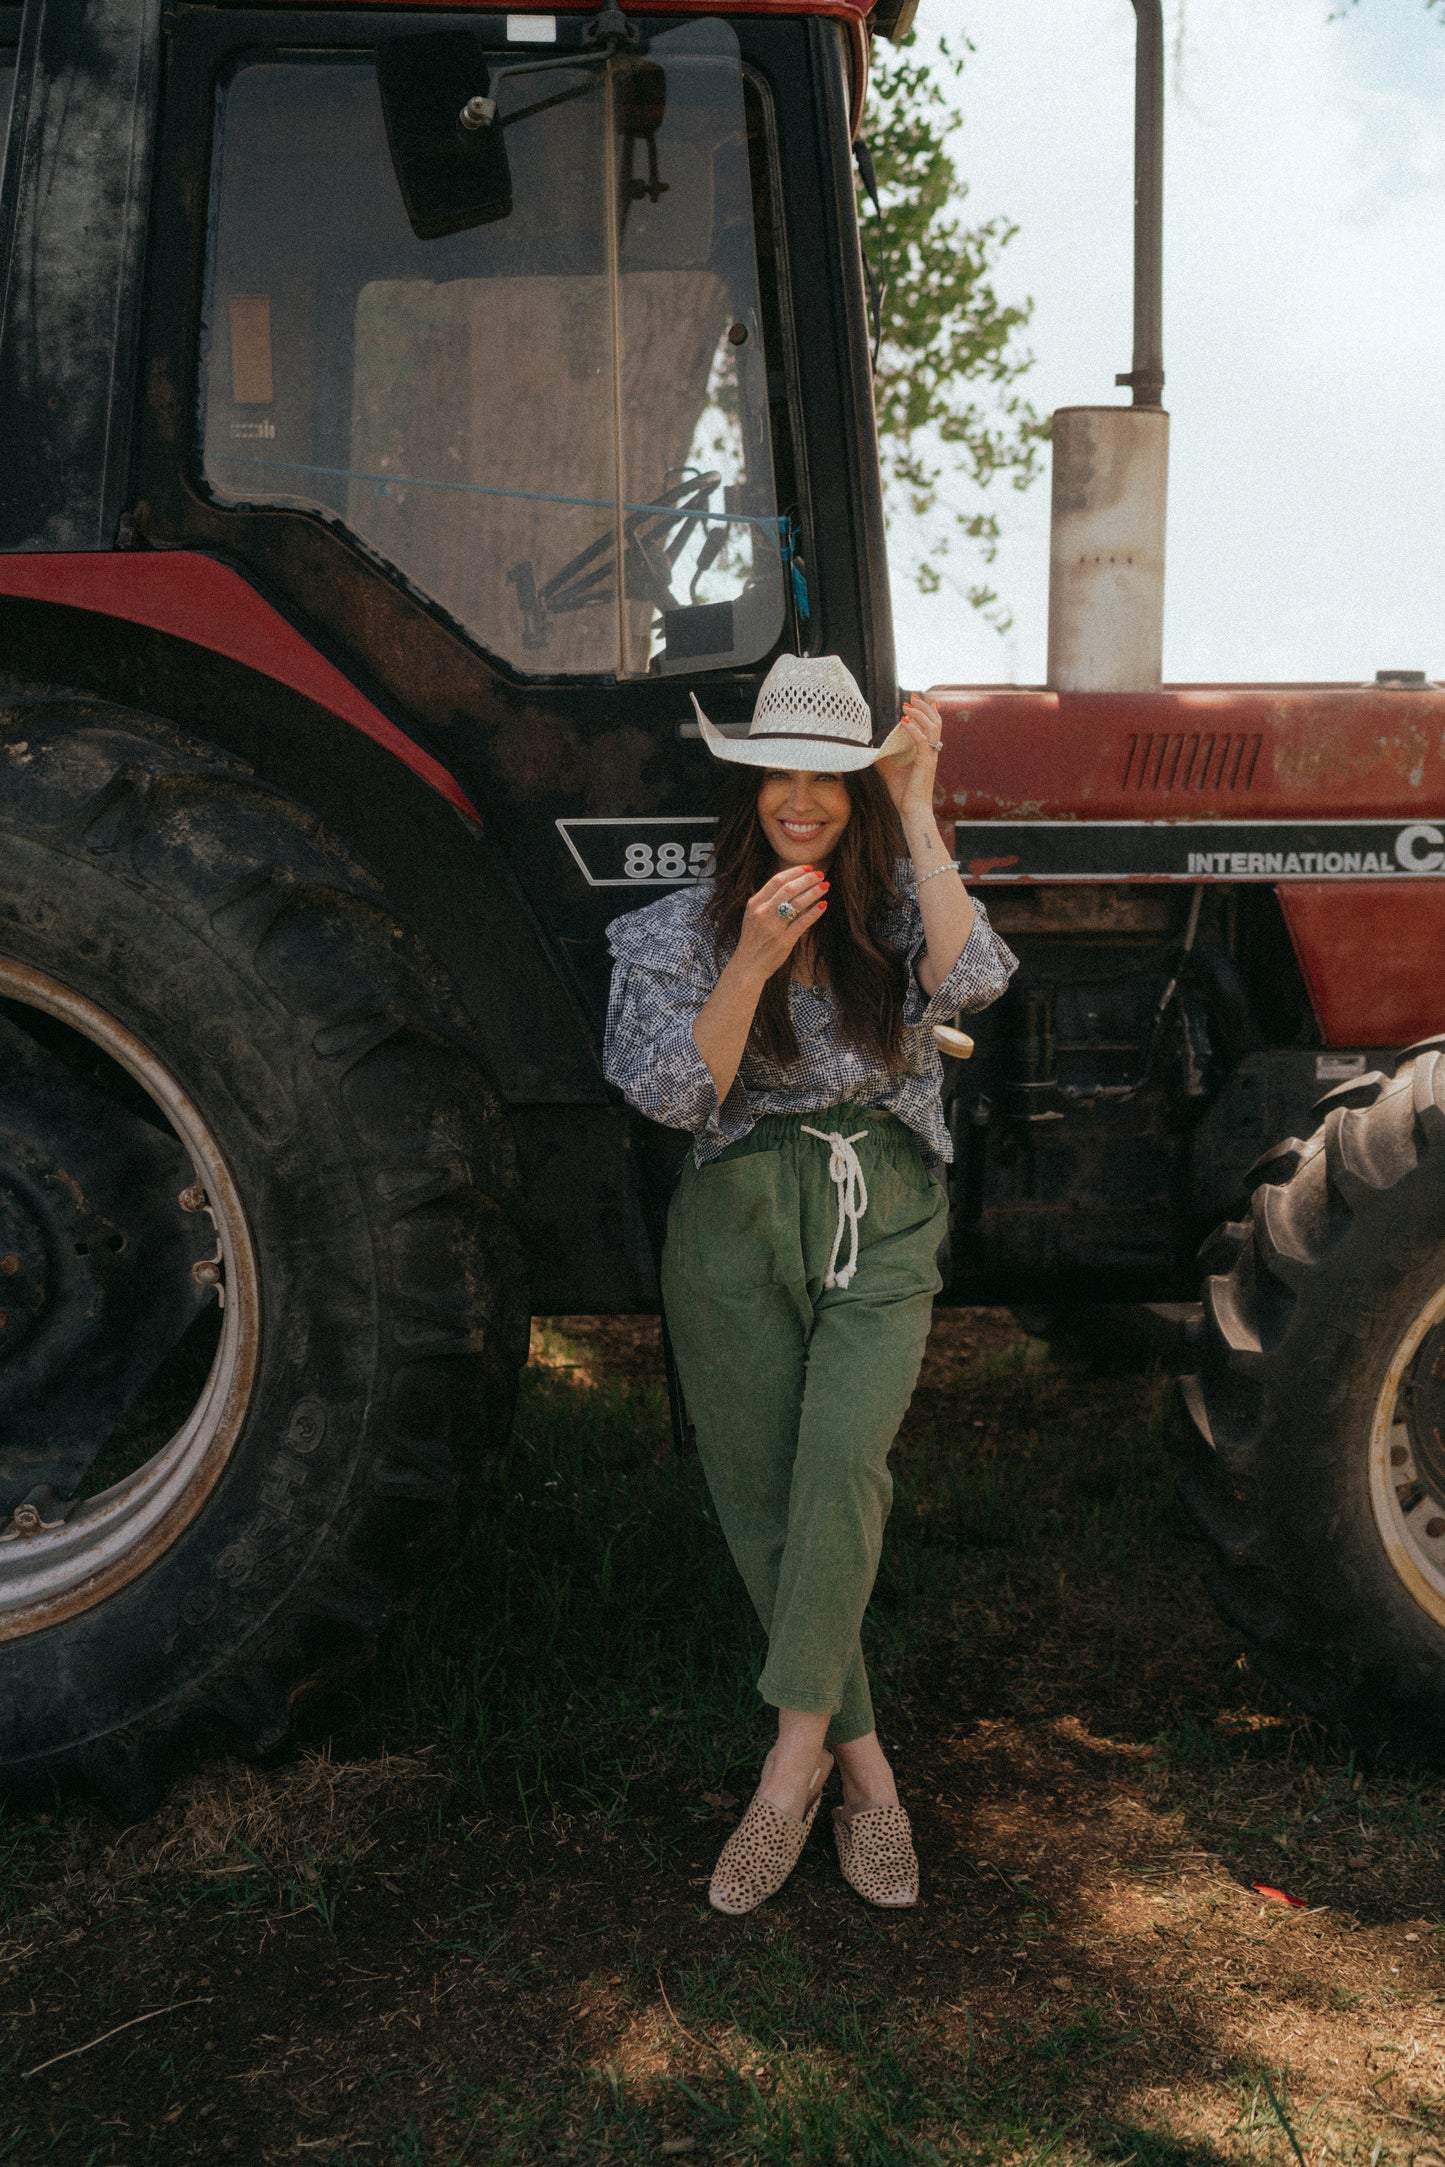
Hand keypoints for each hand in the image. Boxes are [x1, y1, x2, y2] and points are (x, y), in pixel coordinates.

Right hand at [730, 864, 827, 985]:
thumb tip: (790, 884)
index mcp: (755, 904)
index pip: (776, 880)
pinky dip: (815, 912)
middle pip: (789, 888)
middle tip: (821, 874)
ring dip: (814, 892)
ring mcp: (773, 927)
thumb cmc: (753, 940)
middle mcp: (763, 912)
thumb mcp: (753, 916)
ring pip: (798, 903)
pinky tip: (823, 905)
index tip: (808, 868)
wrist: (747, 965)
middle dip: (808, 879)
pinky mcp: (784, 941)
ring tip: (825, 886)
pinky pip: (803, 922)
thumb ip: (767, 901)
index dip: (795, 872)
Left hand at [880, 695, 943, 826]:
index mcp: (927, 753)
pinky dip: (914, 730)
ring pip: (932, 728)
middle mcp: (932, 752)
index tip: (915, 701)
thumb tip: (873, 751)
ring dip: (920, 714)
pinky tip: (903, 722)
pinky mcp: (926, 763)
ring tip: (908, 704)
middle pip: (935, 722)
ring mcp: (930, 757)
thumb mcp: (891, 772)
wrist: (912, 811)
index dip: (926, 712)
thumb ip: (885, 760)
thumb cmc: (904, 795)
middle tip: (912, 696)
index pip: (932, 727)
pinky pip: (923, 741)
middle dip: (924, 707)